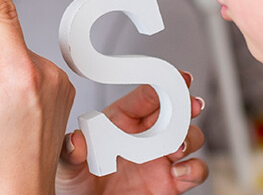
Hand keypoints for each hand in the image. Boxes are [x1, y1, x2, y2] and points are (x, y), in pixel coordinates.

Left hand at [55, 72, 208, 194]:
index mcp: (122, 121)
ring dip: (191, 137)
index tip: (178, 78)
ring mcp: (161, 159)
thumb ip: (71, 153)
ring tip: (178, 147)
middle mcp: (146, 137)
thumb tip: (75, 140)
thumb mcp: (67, 167)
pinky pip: (195, 171)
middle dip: (187, 105)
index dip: (164, 84)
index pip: (146, 96)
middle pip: (175, 112)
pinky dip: (194, 169)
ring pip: (191, 137)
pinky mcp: (172, 182)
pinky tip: (179, 172)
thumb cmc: (78, 184)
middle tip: (191, 106)